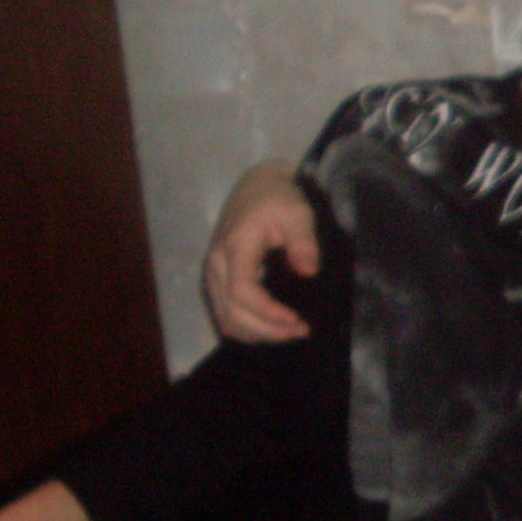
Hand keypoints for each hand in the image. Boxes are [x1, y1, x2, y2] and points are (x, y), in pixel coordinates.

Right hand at [204, 160, 316, 342]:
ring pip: (226, 320)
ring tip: (291, 332)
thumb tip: (308, 272)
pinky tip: (274, 328)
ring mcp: (213, 275)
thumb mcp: (298, 213)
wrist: (258, 187)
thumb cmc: (279, 200)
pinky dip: (249, 329)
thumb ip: (303, 241)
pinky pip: (226, 315)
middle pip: (231, 313)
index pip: (241, 291)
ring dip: (259, 333)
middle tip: (303, 331)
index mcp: (234, 247)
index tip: (297, 320)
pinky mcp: (218, 281)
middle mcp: (216, 265)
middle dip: (268, 330)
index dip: (267, 313)